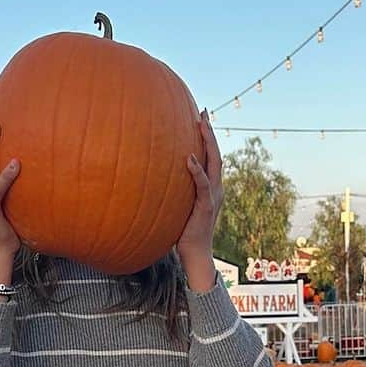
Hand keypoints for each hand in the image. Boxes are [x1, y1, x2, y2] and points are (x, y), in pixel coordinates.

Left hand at [177, 111, 221, 289]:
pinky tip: (188, 157)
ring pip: (214, 164)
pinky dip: (197, 171)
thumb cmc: (183, 233)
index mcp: (210, 187)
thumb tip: (149, 178)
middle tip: (202, 112)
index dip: (207, 138)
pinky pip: (202, 185)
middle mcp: (215, 189)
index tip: (200, 118)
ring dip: (207, 143)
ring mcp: (213, 197)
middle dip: (209, 132)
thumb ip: (171, 192)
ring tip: (200, 124)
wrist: (195, 254)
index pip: (211, 157)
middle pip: (216, 154)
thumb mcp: (176, 207)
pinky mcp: (206, 206)